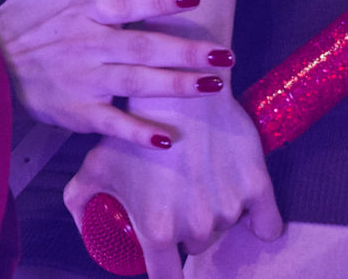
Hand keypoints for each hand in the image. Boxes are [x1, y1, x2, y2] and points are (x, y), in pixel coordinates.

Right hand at [0, 0, 235, 143]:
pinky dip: (137, 133)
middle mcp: (89, 44)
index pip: (128, 2)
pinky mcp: (77, 111)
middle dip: (187, 51)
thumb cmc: (25, 13)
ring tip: (212, 87)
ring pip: (137, 83)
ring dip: (176, 86)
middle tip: (225, 54)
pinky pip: (112, 124)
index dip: (160, 0)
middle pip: (144, 46)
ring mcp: (84, 80)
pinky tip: (166, 139)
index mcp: (86, 8)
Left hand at [65, 91, 281, 278]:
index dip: (165, 275)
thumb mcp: (96, 164)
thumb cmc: (134, 125)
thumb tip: (84, 225)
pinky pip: (268, 224)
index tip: (165, 265)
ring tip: (201, 177)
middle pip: (195, 246)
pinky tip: (253, 212)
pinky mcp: (257, 188)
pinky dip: (262, 221)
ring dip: (217, 213)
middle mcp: (196, 227)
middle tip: (178, 193)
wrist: (179, 87)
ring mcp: (229, 209)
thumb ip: (79, 200)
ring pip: (225, 227)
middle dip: (188, 227)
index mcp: (158, 231)